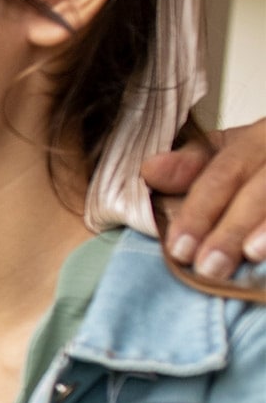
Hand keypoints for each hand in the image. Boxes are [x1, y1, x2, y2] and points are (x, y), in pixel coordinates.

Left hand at [144, 118, 265, 278]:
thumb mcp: (235, 154)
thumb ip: (194, 166)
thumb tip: (149, 170)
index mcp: (261, 136)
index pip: (224, 172)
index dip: (200, 209)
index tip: (178, 247)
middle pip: (259, 186)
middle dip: (231, 226)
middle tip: (207, 266)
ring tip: (251, 253)